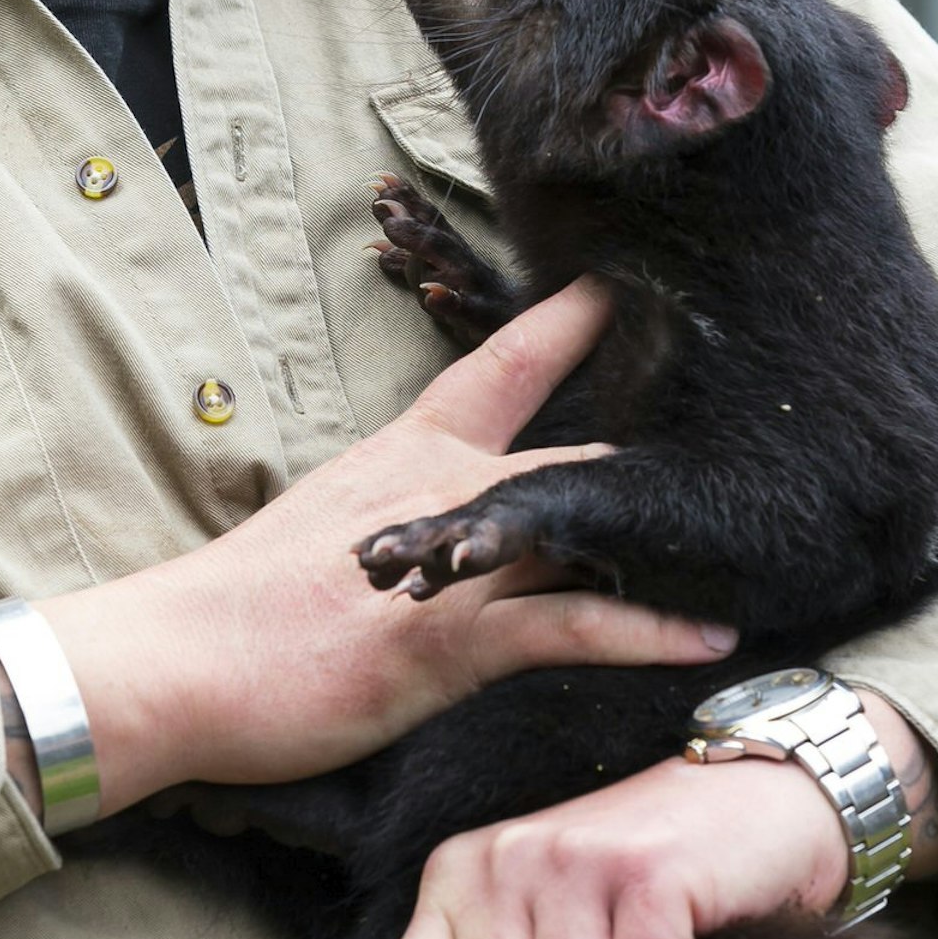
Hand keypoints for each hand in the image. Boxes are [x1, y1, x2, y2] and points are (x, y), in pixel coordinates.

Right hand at [31, 278, 737, 813]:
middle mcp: (437, 489)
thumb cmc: (236, 608)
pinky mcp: (447, 640)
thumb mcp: (327, 534)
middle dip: (660, 440)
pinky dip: (642, 631)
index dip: (567, 320)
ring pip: (583, 525)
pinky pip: (567, 624)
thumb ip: (396, 520)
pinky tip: (706, 637)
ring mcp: (448, 562)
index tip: (626, 279)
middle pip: (573, 447)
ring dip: (672, 539)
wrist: (171, 658)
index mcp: (404, 455)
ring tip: (766, 533)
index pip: (497, 364)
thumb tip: (434, 528)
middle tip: (750, 412)